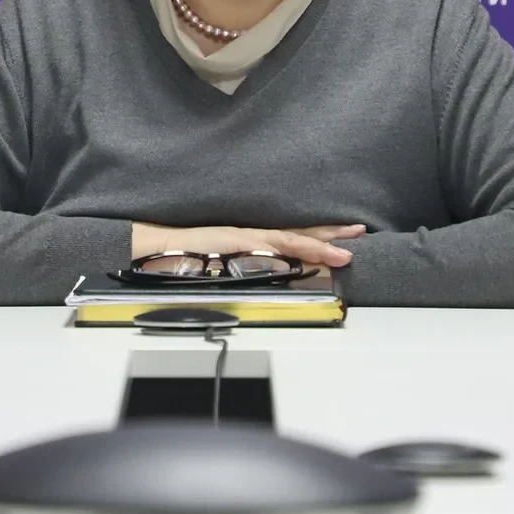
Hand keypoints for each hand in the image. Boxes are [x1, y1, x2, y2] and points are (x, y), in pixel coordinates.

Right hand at [132, 222, 364, 269]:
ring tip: (346, 249)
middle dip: (330, 233)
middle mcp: (251, 235)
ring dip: (319, 244)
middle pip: (298, 233)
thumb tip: (266, 281)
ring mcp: (243, 238)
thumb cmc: (182, 258)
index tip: (347, 236)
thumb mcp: (220, 265)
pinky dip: (289, 248)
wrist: (153, 247)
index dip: (320, 236)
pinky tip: (308, 251)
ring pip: (289, 238)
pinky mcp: (232, 242)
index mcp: (251, 240)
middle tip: (360, 231)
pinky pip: (266, 246)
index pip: (292, 237)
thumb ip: (243, 268)